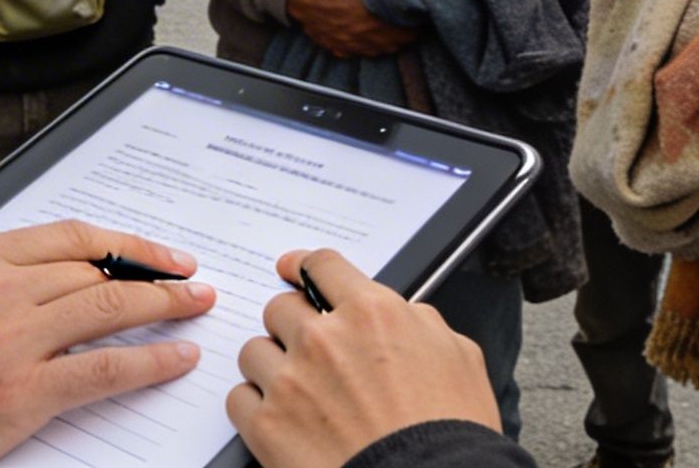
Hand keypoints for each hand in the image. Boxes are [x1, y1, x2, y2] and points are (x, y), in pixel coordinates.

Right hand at [0, 217, 219, 467]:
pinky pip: (105, 369)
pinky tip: (175, 357)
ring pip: (109, 308)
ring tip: (195, 306)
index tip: (149, 250)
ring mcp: (12, 342)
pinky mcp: (21, 394)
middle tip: (187, 277)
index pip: (65, 236)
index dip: (118, 242)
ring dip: (164, 306)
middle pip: (95, 268)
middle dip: (152, 272)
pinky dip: (151, 360)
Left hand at [227, 250, 499, 467]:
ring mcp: (290, 382)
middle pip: (280, 308)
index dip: (304, 266)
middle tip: (307, 350)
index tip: (293, 269)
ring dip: (270, 365)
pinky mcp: (266, 426)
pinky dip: (254, 406)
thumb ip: (421, 323)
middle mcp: (324, 340)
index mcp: (372, 314)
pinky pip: (239, 398)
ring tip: (294, 390)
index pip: (322, 266)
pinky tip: (278, 419)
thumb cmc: (449, 433)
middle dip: (292, 325)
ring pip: (254, 350)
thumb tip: (406, 316)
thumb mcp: (459, 357)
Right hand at [285, 0, 420, 58]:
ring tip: (394, 31)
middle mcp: (368, 35)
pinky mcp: (338, 49)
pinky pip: (359, 52)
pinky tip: (370, 37)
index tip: (421, 13)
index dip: (418, 21)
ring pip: (381, 50)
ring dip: (389, 42)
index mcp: (378, 16)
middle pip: (398, 41)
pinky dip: (366, 46)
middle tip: (411, 22)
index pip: (411, 28)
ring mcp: (352, 45)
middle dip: (406, 32)